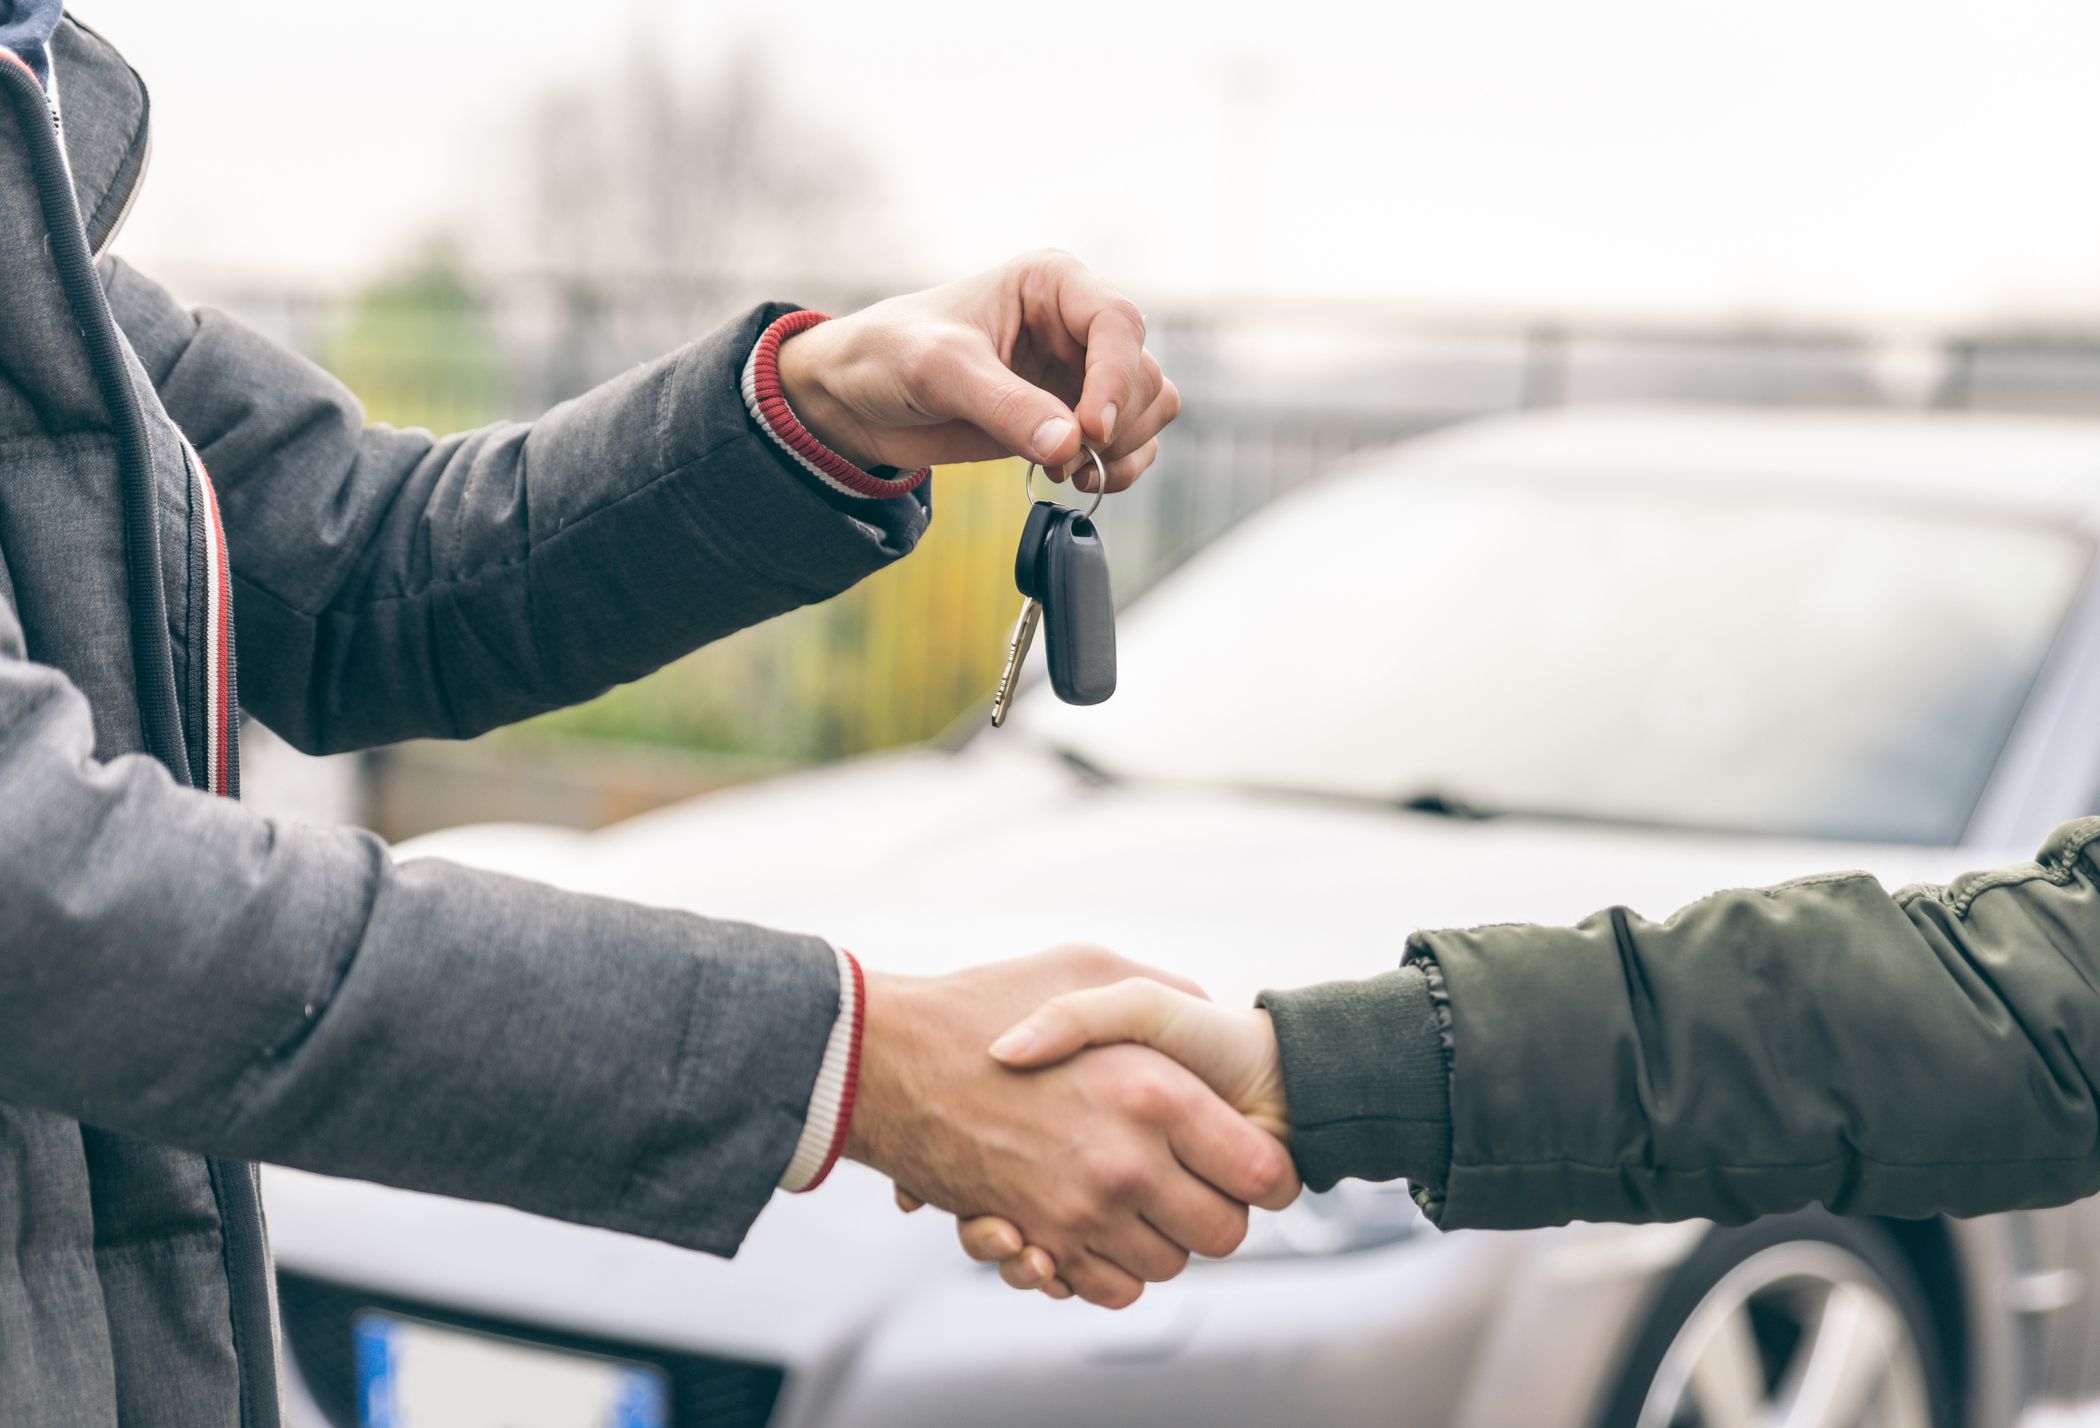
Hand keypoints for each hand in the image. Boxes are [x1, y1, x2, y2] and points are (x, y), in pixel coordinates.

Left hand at [774, 251, 1178, 488]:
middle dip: (1116, 424)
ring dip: (1122, 449)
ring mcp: (1078, 373)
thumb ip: (1006, 406)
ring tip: (1065, 471)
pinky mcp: (1071, 418)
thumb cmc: (891, 354)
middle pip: (1144, 373)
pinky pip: (1129, 444)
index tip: (1088, 430)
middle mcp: (1076, 324)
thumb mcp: (941, 371)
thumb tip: (1070, 446)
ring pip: (1149, 408)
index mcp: (1052, 284)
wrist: (858, 398)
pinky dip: (1116, 469)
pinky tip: (1069, 478)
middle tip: (1068, 459)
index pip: (1119, 324)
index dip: (1116, 380)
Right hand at [847, 949, 1296, 1308]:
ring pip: (1168, 1267)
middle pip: (1224, 1234)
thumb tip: (1215, 1022)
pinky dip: (1112, 1269)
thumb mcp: (1089, 967)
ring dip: (1163, 1240)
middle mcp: (1124, 1164)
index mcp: (1155, 1093)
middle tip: (1196, 1180)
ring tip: (1141, 1194)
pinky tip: (1100, 1223)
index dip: (1266, 1171)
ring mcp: (1077, 1212)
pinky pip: (1108, 1288)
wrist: (887, 1058)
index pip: (1260, 1173)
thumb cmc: (988, 1001)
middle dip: (1219, 1213)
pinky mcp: (1035, 1241)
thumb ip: (1165, 990)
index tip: (1250, 1160)